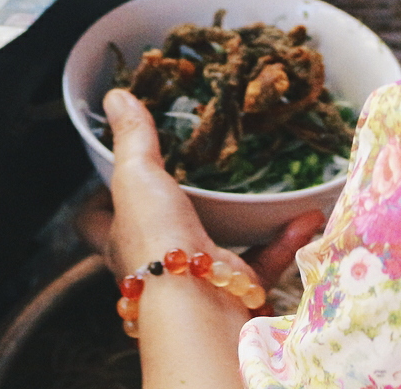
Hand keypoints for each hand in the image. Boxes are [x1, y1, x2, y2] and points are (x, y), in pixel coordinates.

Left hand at [77, 89, 325, 291]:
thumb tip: (115, 95)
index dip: (96, 201)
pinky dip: (286, 239)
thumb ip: (133, 138)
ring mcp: (195, 280)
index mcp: (121, 239)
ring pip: (218, 246)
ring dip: (246, 220)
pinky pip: (264, 261)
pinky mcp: (234, 290)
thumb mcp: (138, 176)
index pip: (94, 220)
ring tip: (266, 190)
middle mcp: (153, 264)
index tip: (108, 174)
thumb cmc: (156, 239)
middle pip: (156, 234)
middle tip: (200, 173)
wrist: (200, 304)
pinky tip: (307, 216)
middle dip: (177, 208)